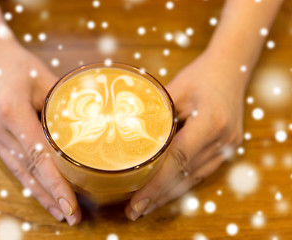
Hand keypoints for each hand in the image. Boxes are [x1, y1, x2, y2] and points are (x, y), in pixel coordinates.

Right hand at [0, 41, 80, 224]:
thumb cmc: (21, 66)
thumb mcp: (46, 80)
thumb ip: (65, 105)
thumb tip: (93, 126)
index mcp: (12, 113)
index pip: (38, 156)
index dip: (56, 183)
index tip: (71, 204)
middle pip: (30, 170)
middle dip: (51, 195)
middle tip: (72, 216)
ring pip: (20, 172)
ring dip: (41, 194)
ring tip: (60, 212)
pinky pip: (15, 165)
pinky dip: (31, 182)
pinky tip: (43, 194)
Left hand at [125, 50, 245, 219]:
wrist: (232, 69)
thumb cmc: (201, 75)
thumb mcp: (176, 88)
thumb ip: (156, 112)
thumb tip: (127, 130)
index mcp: (209, 122)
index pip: (178, 159)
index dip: (156, 183)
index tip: (138, 200)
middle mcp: (222, 139)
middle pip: (186, 175)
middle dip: (159, 196)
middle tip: (135, 210)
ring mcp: (228, 146)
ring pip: (195, 179)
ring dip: (170, 194)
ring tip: (146, 206)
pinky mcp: (228, 148)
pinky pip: (202, 172)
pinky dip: (183, 184)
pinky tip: (167, 193)